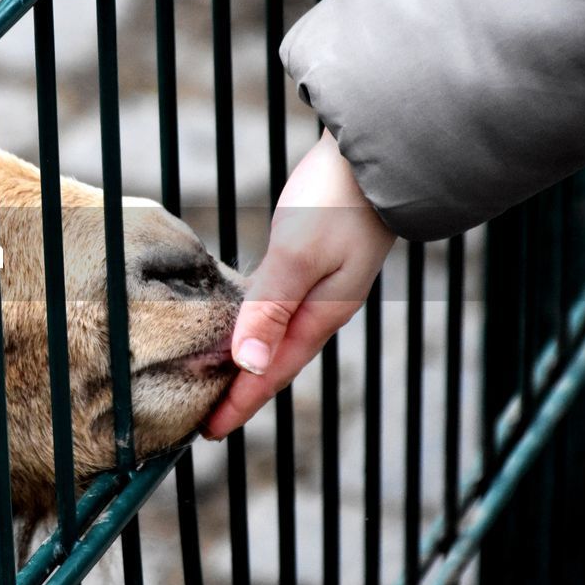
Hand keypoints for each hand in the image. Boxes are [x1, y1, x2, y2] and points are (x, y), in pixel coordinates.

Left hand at [204, 130, 394, 438]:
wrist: (380, 153)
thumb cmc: (338, 200)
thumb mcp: (298, 255)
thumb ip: (270, 309)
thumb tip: (246, 365)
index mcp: (321, 315)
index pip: (272, 372)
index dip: (238, 402)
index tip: (206, 432)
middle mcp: (322, 309)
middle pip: (275, 361)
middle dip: (242, 390)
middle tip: (204, 417)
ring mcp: (321, 286)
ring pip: (277, 337)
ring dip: (248, 361)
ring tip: (218, 380)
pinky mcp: (314, 262)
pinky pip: (279, 309)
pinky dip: (256, 326)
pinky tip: (243, 326)